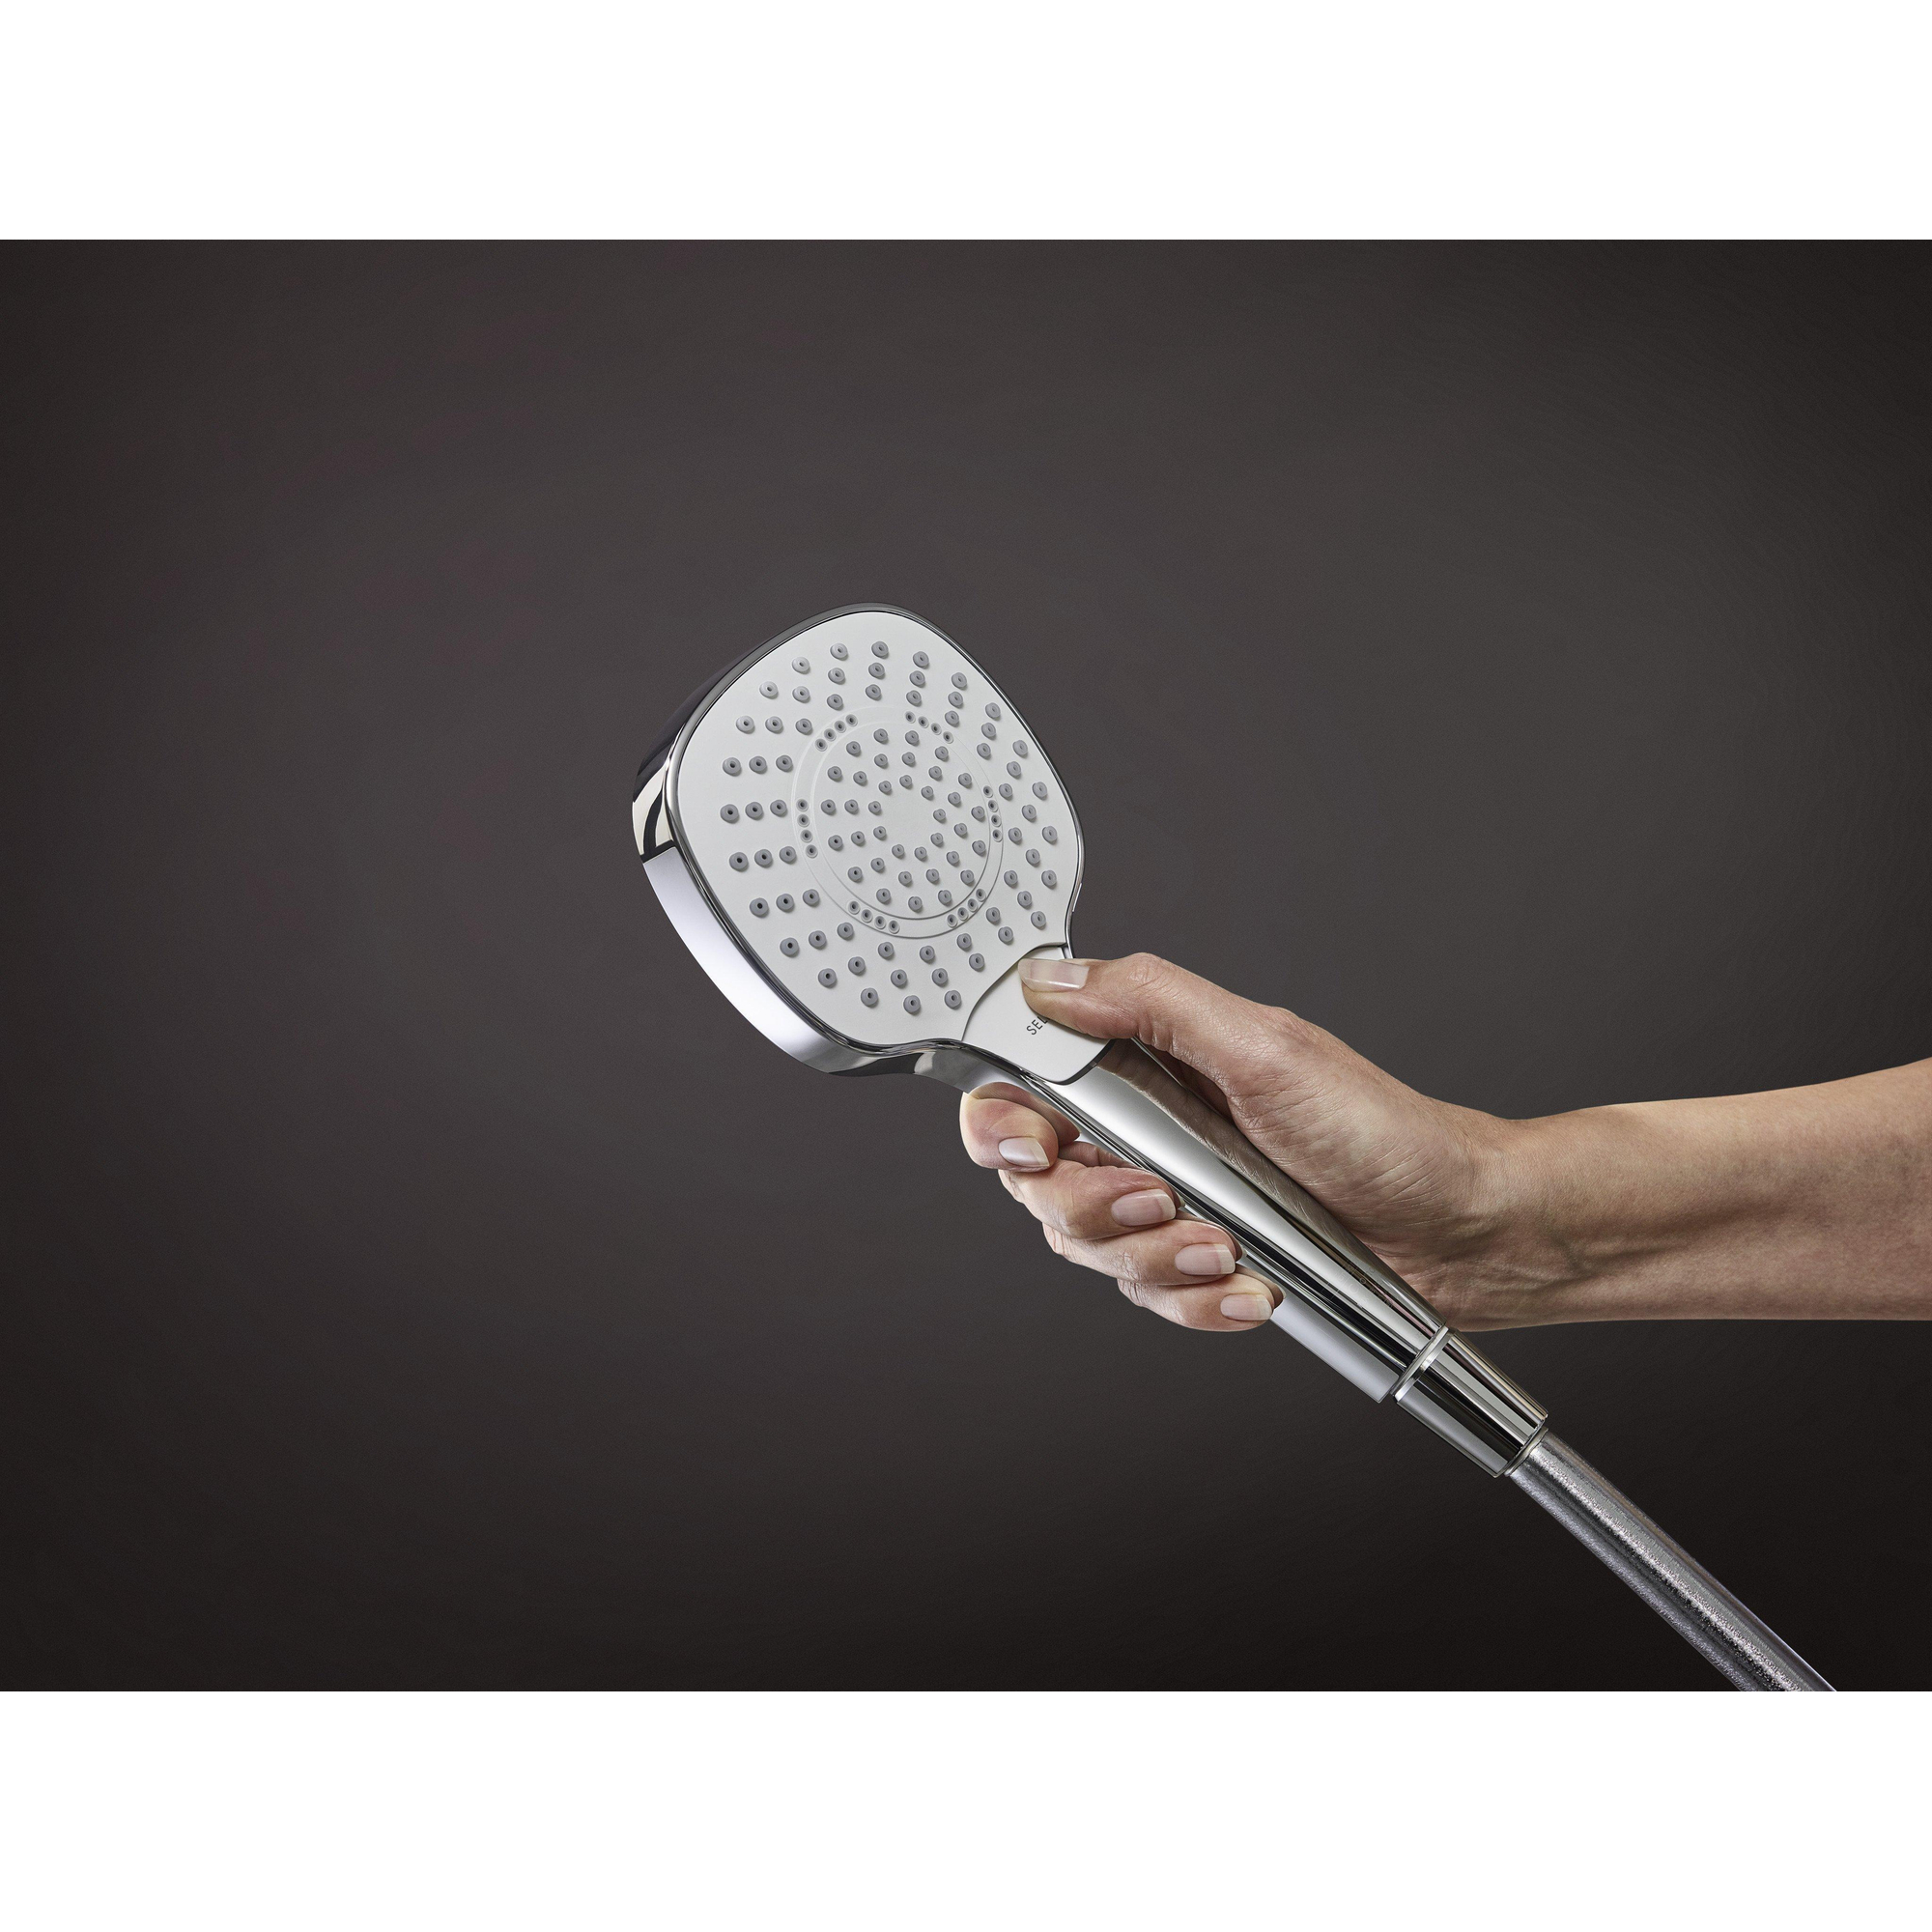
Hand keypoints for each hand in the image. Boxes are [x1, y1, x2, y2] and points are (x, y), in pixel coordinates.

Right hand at [959, 953, 1525, 1333]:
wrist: (1460, 1229)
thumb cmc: (1381, 1129)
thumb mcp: (1262, 1047)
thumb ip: (1151, 1004)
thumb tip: (1053, 980)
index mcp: (1145, 1065)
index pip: (1025, 1084)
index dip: (1001, 1119)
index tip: (1030, 1143)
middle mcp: (1144, 1132)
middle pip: (1041, 1181)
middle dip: (1089, 1202)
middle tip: (1154, 1195)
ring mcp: (1170, 1202)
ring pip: (1090, 1248)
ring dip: (1155, 1255)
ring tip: (1227, 1244)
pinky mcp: (1198, 1263)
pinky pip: (1152, 1298)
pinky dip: (1199, 1299)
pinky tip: (1252, 1285)